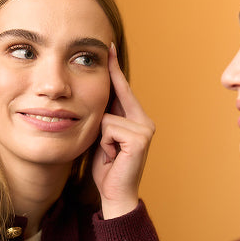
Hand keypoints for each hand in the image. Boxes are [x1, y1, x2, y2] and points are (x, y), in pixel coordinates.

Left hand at [92, 43, 154, 218]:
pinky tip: (113, 157)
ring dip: (102, 138)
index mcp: (138, 118)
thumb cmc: (107, 168)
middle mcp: (145, 121)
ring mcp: (145, 129)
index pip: (122, 89)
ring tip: (109, 154)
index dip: (114, 68)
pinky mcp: (140, 138)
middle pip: (115, 97)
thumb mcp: (103, 137)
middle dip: (105, 112)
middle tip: (103, 120)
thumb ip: (104, 117)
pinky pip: (109, 128)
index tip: (108, 46)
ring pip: (106, 116)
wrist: (115, 194)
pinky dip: (105, 144)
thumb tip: (94, 96)